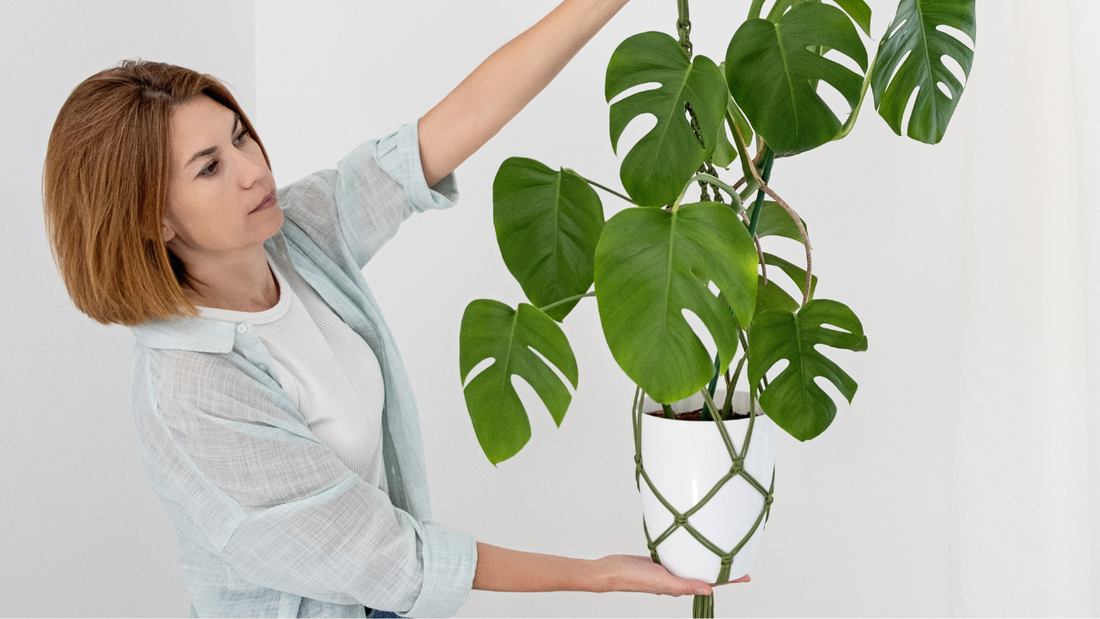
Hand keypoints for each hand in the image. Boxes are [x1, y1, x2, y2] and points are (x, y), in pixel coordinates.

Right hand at [596, 554, 749, 596]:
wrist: (611, 570)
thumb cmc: (634, 579)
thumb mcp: (663, 582)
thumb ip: (685, 585)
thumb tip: (709, 590)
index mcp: (680, 586)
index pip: (711, 583)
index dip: (730, 580)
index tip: (747, 576)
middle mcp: (677, 578)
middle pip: (705, 573)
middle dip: (722, 569)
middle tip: (739, 560)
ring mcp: (668, 568)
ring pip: (693, 563)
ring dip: (706, 559)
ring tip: (720, 552)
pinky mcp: (659, 559)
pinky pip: (679, 555)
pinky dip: (689, 551)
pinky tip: (692, 544)